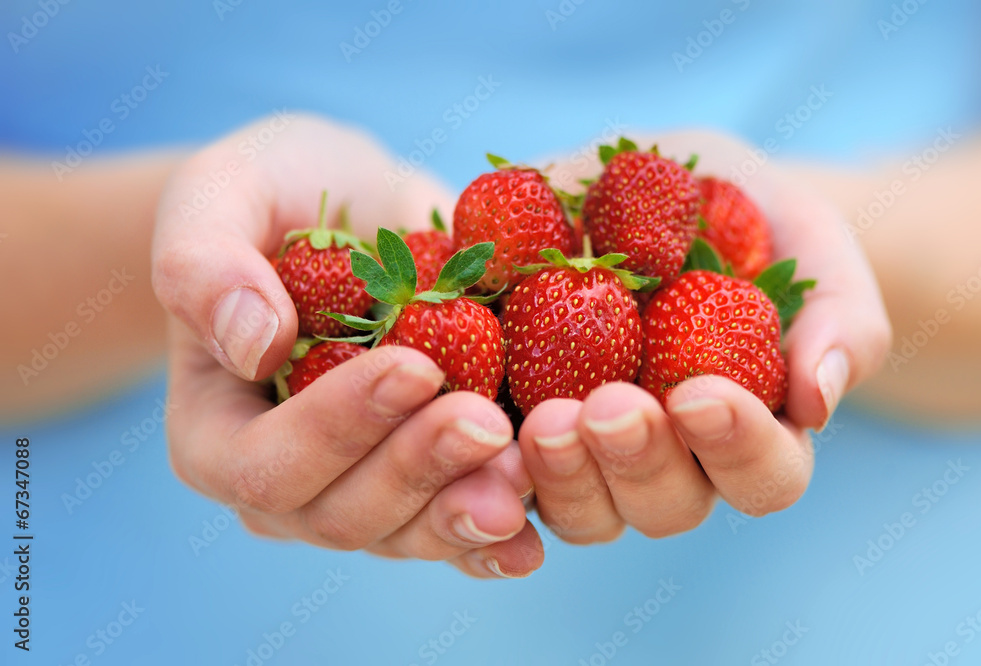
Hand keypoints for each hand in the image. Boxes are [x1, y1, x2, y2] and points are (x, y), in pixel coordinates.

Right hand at [152, 114, 542, 577]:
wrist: (359, 212)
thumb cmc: (276, 196)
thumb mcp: (222, 195)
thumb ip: (205, 263)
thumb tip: (253, 344)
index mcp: (216, 431)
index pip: (265, 463)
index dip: (338, 428)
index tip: (415, 366)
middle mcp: (287, 483)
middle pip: (343, 514)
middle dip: (417, 470)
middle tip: (485, 422)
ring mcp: (359, 492)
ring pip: (407, 532)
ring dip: (466, 507)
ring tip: (524, 467)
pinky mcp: (425, 484)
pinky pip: (455, 531)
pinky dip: (496, 537)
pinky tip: (536, 532)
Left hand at [517, 130, 891, 542]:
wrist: (635, 182)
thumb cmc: (735, 208)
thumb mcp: (798, 228)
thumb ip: (835, 310)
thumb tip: (819, 399)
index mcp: (746, 426)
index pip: (763, 475)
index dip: (737, 448)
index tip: (697, 392)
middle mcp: (670, 458)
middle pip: (666, 505)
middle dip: (638, 463)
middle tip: (606, 407)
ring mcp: (589, 455)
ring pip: (584, 512)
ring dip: (564, 476)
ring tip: (542, 418)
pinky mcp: (517, 429)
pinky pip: (500, 473)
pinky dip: (489, 462)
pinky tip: (468, 419)